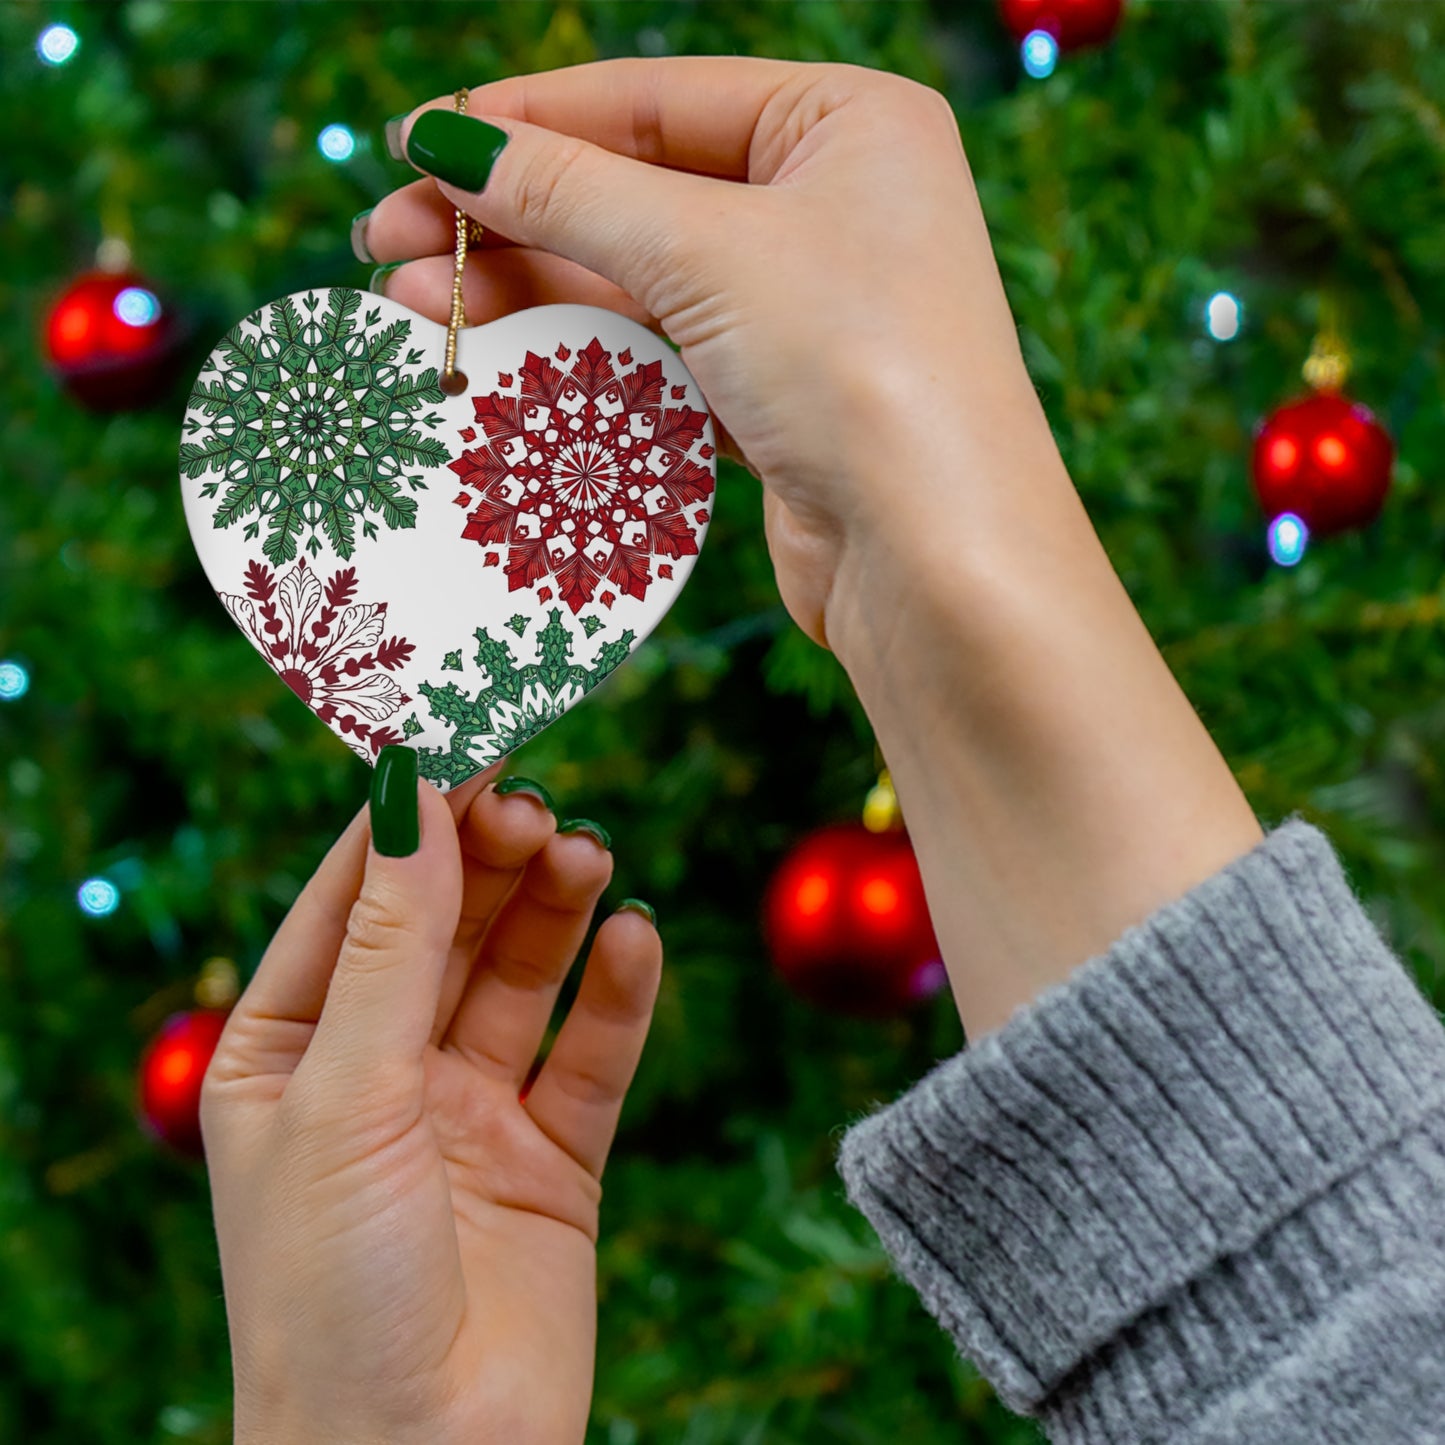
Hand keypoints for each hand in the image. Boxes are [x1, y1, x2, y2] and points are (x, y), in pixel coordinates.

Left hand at [201, 761, 660, 1444]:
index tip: (464, 736)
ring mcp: (469, 1112)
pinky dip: (617, 994)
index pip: (351, 899)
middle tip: (536, 805)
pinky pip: (592, 1054)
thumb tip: (411, 795)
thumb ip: (392, 944)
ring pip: (521, 976)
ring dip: (555, 910)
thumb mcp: (346, 1095)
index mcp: (288, 1051)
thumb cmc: (331, 1293)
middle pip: (446, 926)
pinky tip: (636, 940)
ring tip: (587, 856)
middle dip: (489, 860)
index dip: (407, 819)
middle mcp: (379, 1071)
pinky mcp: (552, 1158)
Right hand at [359, 56, 1045, 654]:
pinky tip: (495, 358)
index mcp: (846, 122)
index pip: (654, 98)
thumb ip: (571, 191)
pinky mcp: (780, 396)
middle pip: (635, 189)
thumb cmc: (857, 368)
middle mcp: (833, 204)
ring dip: (527, 290)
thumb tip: (449, 140)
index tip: (416, 141)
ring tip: (411, 306)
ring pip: (638, 279)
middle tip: (386, 240)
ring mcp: (806, 306)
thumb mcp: (706, 251)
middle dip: (508, 216)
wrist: (936, 560)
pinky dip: (580, 353)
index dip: (526, 118)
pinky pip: (659, 352)